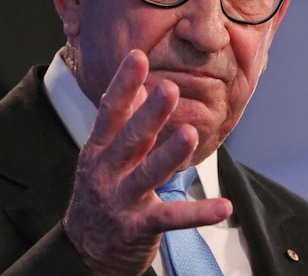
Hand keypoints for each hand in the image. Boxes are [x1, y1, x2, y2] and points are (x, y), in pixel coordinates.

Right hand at [62, 49, 232, 275]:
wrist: (84, 251)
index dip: (124, 84)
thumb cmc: (99, 195)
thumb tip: (142, 85)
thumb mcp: (101, 157)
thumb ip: (121, 123)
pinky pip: (171, 218)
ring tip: (190, 135)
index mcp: (97, 150)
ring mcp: (121, 201)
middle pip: (129, 140)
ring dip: (170, 155)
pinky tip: (223, 207)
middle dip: (148, 114)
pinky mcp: (138, 227)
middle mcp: (106, 173)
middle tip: (168, 89)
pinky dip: (199, 213)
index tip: (137, 56)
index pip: (110, 112)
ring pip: (148, 175)